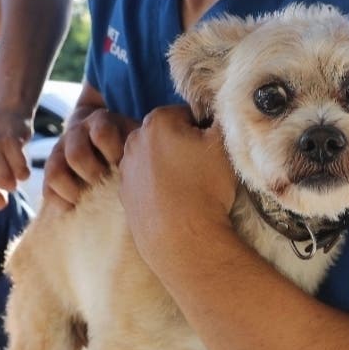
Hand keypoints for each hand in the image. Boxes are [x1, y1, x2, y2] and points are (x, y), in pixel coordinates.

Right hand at [42, 107, 138, 211]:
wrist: (105, 141)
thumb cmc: (128, 143)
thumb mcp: (135, 135)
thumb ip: (138, 142)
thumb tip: (145, 162)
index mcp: (100, 121)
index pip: (102, 133)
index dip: (114, 152)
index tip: (123, 165)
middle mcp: (75, 133)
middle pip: (76, 155)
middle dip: (94, 175)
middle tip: (108, 185)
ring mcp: (59, 152)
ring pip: (55, 172)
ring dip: (74, 191)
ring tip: (91, 200)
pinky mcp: (50, 172)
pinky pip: (47, 190)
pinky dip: (62, 202)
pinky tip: (77, 207)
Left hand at [118, 105, 235, 264]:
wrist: (182, 240)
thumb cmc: (205, 188)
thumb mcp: (224, 144)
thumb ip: (222, 117)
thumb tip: (219, 109)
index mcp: (158, 120)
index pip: (188, 115)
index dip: (205, 131)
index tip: (213, 151)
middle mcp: (134, 140)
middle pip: (169, 136)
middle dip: (185, 147)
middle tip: (203, 170)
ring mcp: (125, 169)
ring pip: (156, 159)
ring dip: (171, 168)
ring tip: (189, 189)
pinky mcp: (124, 195)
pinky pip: (147, 183)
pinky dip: (159, 188)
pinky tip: (175, 203)